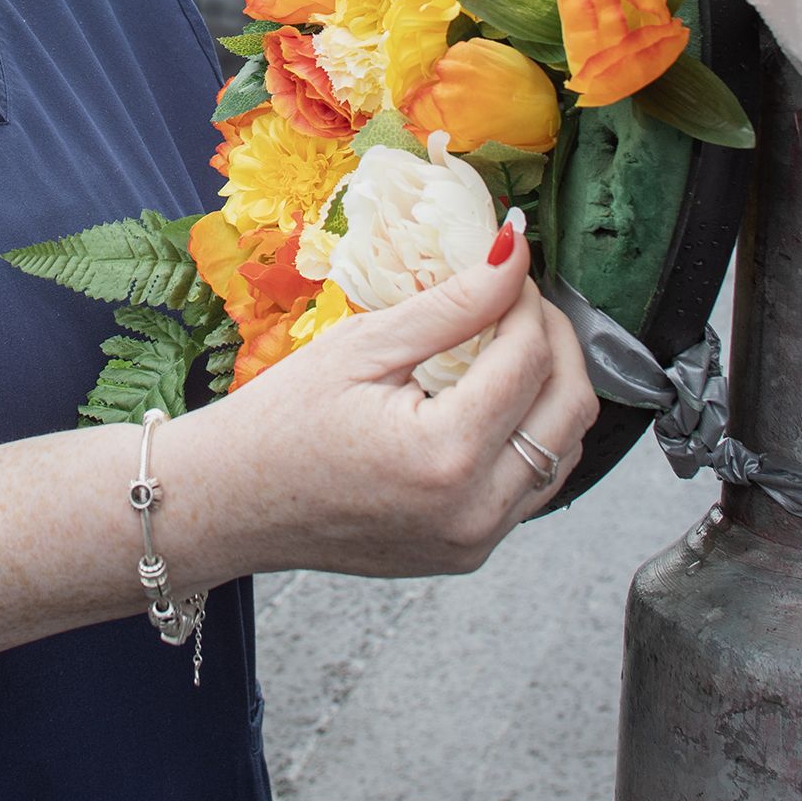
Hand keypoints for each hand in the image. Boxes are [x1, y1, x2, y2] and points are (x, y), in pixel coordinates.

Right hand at [170, 219, 597, 581]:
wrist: (231, 503)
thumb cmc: (279, 422)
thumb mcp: (363, 346)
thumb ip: (453, 302)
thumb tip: (516, 248)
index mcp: (444, 454)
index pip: (530, 357)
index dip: (527, 299)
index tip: (507, 267)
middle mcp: (474, 510)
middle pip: (570, 408)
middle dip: (558, 339)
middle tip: (520, 300)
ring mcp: (476, 540)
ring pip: (564, 450)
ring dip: (551, 388)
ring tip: (509, 344)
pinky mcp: (470, 552)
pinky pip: (533, 486)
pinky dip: (530, 435)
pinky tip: (493, 399)